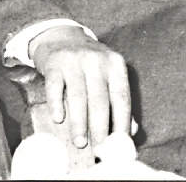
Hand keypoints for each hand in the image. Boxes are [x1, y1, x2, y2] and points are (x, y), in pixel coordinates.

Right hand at [29, 26, 131, 148]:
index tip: (120, 141)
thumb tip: (130, 130)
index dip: (122, 120)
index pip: (122, 96)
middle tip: (99, 148)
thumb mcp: (108, 74)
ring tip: (80, 142)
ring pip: (79, 96)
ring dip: (79, 123)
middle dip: (101, 127)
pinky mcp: (54, 64)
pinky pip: (55, 86)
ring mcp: (75, 61)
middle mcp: (98, 61)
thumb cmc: (89, 64)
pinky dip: (57, 104)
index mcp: (116, 64)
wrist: (62, 37)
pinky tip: (58, 120)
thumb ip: (119, 100)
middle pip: (101, 99)